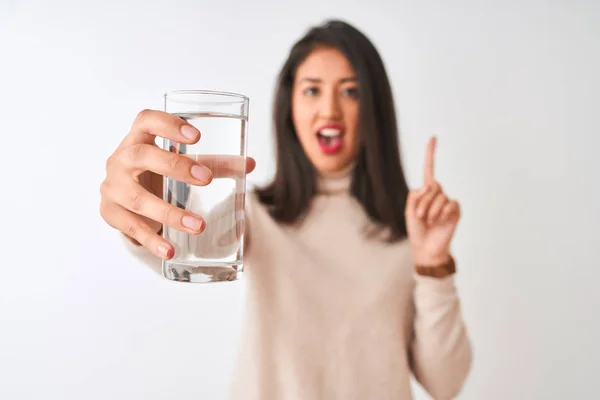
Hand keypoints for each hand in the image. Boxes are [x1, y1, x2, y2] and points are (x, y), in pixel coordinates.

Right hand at [99, 109, 255, 258]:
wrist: (124, 200)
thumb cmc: (156, 174)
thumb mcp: (180, 165)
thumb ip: (213, 164)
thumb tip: (250, 163)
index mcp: (138, 139)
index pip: (145, 121)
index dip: (168, 124)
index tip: (196, 136)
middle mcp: (121, 159)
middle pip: (141, 155)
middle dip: (174, 166)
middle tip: (206, 180)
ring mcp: (112, 187)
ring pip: (138, 198)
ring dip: (170, 213)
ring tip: (199, 225)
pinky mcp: (111, 213)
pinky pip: (132, 228)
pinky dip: (152, 241)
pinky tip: (170, 250)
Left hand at [405, 137, 459, 265]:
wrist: (426, 247)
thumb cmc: (416, 230)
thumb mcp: (409, 210)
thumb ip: (415, 195)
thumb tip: (429, 186)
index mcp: (425, 192)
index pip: (429, 170)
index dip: (431, 154)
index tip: (433, 138)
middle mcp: (438, 194)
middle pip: (432, 185)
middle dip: (423, 202)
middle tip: (419, 216)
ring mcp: (447, 202)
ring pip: (440, 196)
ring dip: (430, 210)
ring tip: (428, 222)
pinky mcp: (455, 210)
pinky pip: (449, 204)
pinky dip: (441, 213)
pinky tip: (439, 222)